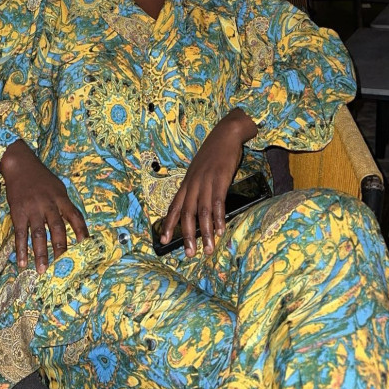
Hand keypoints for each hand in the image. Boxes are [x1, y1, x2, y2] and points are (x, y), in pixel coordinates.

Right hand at [0, 140, 88, 273]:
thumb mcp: (58, 187)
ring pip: (38, 235)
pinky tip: (22, 262)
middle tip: (63, 266)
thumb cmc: (41, 177)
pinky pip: (20, 234)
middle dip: (61, 248)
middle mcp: (49, 205)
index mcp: (61, 198)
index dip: (81, 231)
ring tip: (42, 270)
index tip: (86, 245)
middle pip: (57, 229)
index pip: (75, 216)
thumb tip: (75, 224)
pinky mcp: (18, 213)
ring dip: (40, 254)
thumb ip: (64, 205)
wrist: (20, 165)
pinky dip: (21, 249)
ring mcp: (32, 209)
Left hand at [160, 109, 257, 256]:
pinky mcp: (221, 179)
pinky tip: (221, 230)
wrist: (225, 134)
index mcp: (187, 182)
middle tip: (189, 254)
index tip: (163, 241)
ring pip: (202, 212)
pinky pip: (218, 202)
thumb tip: (198, 206)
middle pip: (187, 213)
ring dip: (205, 233)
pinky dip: (219, 218)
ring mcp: (207, 181)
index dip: (169, 224)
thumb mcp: (199, 170)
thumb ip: (197, 187)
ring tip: (208, 249)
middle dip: (187, 235)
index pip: (175, 206)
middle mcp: (193, 183)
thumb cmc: (213, 153)